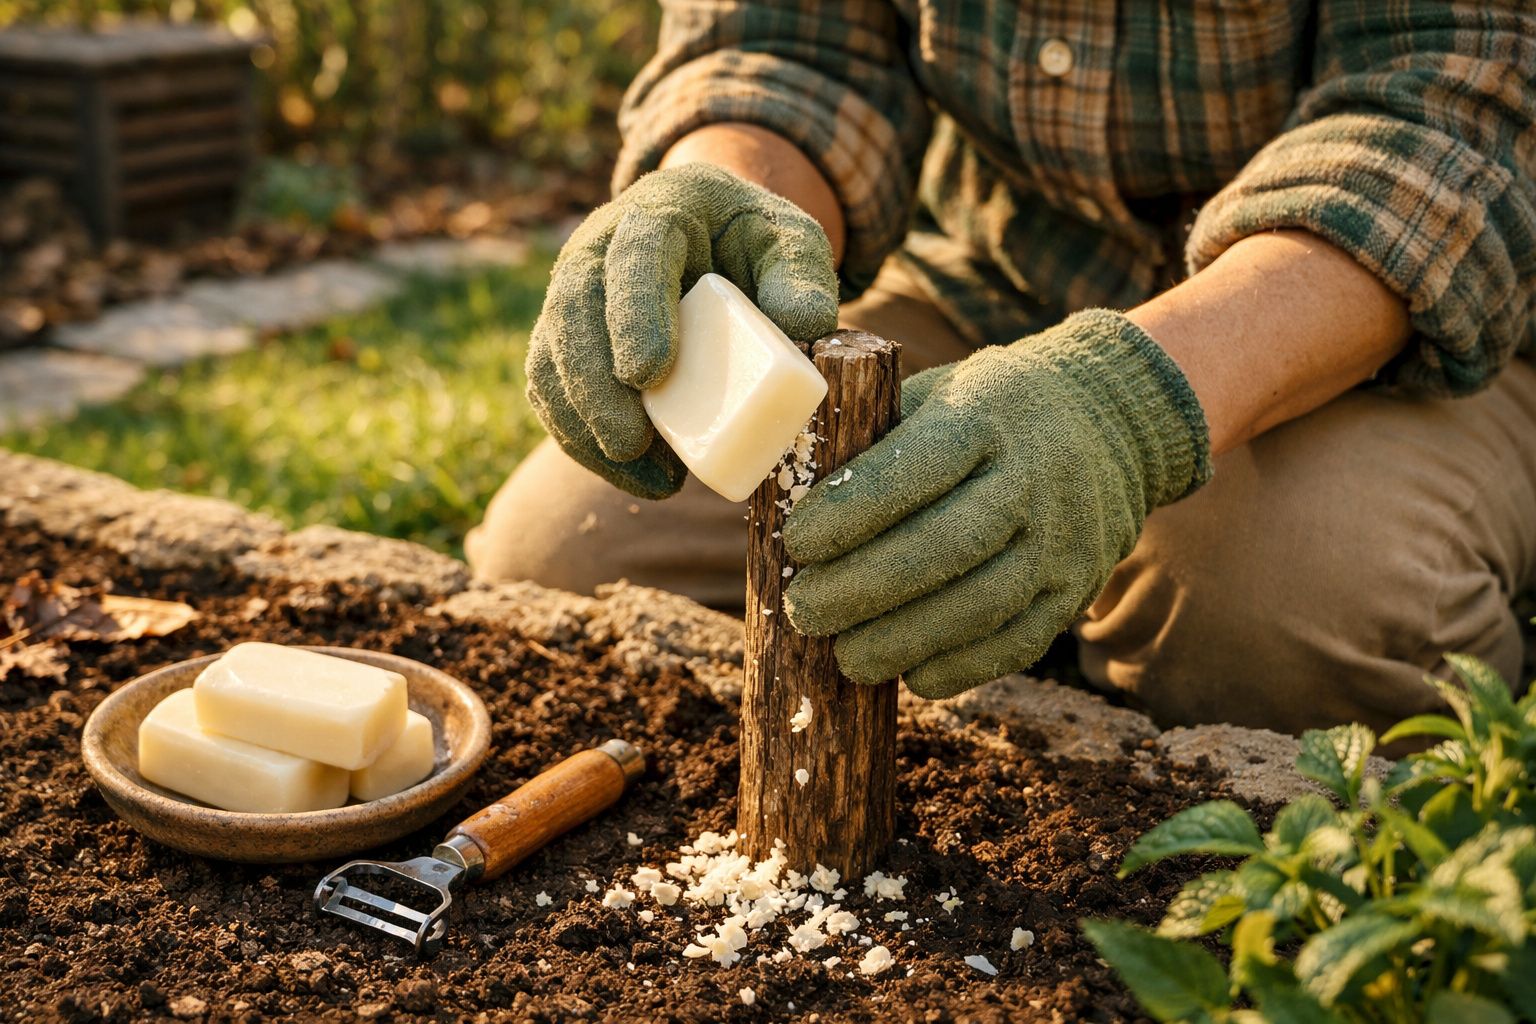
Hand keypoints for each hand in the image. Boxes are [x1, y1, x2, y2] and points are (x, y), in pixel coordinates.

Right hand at [525, 163, 838, 498]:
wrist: (710, 235)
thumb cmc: (752, 241)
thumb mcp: (791, 241)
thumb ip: (802, 275)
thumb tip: (802, 327)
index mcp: (658, 216)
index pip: (634, 255)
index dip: (634, 314)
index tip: (648, 374)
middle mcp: (599, 252)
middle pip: (573, 313)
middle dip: (593, 385)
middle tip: (629, 443)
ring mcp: (572, 298)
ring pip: (551, 361)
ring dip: (584, 425)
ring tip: (645, 475)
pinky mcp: (565, 344)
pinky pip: (554, 396)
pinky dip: (586, 443)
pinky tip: (636, 477)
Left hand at [781, 310, 1211, 697]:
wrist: (1112, 421)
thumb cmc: (987, 413)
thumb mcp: (937, 393)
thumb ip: (870, 434)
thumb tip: (777, 487)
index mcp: (986, 415)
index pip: (916, 466)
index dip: (851, 511)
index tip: (796, 542)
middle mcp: (1033, 477)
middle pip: (946, 545)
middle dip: (864, 588)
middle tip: (805, 612)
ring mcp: (1063, 539)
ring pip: (981, 605)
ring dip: (904, 641)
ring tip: (845, 657)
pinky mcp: (1077, 589)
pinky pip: (1017, 643)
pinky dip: (958, 668)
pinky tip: (909, 675)